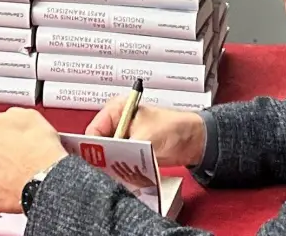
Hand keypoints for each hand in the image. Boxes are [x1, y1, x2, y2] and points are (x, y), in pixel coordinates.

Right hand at [86, 98, 206, 168]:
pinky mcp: (129, 151)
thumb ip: (125, 146)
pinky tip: (125, 175)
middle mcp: (116, 123)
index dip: (92, 147)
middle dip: (103, 157)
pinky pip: (118, 162)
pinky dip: (121, 169)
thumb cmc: (174, 129)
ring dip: (112, 165)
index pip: (93, 130)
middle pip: (98, 144)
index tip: (95, 161)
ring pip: (107, 155)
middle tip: (107, 170)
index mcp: (116, 110)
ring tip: (118, 173)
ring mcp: (122, 137)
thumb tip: (109, 159)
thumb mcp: (146, 136)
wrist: (193, 141)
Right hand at [111, 160, 156, 191]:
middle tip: (114, 162)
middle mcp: (130, 179)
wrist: (149, 189)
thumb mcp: (137, 180)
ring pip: (128, 172)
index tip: (112, 166)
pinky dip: (136, 169)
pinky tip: (134, 165)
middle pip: (122, 173)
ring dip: (124, 167)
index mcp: (128, 181)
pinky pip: (137, 172)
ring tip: (121, 162)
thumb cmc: (143, 185)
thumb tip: (135, 166)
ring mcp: (135, 178)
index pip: (120, 175)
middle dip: (118, 168)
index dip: (115, 170)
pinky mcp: (140, 177)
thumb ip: (135, 173)